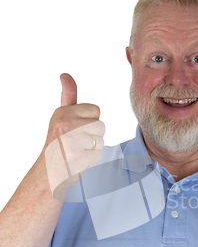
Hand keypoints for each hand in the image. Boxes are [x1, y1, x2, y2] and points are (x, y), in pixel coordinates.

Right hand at [44, 73, 105, 200]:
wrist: (48, 172)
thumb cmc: (58, 143)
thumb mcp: (61, 116)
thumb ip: (68, 96)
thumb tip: (65, 74)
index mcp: (63, 112)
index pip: (96, 110)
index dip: (90, 122)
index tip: (76, 130)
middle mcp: (65, 124)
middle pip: (101, 125)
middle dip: (93, 136)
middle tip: (77, 143)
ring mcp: (70, 141)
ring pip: (101, 141)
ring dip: (92, 149)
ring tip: (77, 152)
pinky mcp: (76, 157)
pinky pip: (98, 155)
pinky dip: (90, 161)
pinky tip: (77, 161)